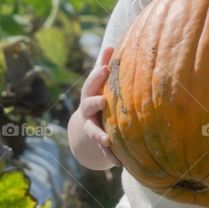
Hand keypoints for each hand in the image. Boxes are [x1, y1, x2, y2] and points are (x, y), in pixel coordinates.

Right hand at [77, 46, 121, 166]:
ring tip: (106, 140)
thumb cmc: (100, 97)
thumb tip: (111, 44)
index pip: (92, 83)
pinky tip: (120, 163)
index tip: (105, 68)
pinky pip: (104, 151)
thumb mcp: (101, 83)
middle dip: (94, 103)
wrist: (88, 126)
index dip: (98, 76)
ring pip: (93, 132)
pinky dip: (111, 156)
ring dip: (99, 136)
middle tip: (102, 101)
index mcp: (91, 94)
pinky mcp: (99, 143)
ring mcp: (92, 128)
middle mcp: (88, 111)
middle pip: (89, 106)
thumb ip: (104, 66)